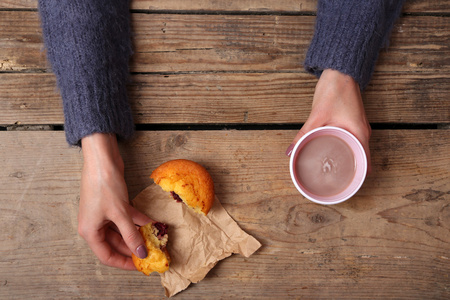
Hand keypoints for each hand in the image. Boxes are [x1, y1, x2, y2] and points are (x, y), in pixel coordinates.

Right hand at [78, 133, 152, 269]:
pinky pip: (126, 218)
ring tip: (154, 239)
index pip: (107, 255)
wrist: (102, 160)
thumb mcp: (120, 213)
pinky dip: (138, 220)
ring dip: (138, 234)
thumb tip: (141, 252)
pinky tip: (152, 223)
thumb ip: (131, 234)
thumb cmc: (104, 185)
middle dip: (133, 248)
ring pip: (122, 231)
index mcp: (90, 231)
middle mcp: (95, 225)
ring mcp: (104, 214)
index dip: (124, 262)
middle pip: (116, 244)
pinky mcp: (112, 204)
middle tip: (151, 252)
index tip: (140, 266)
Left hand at [286, 69, 371, 173]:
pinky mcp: (353, 123)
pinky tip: (333, 154)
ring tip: (335, 173)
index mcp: (360, 133)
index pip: (365, 164)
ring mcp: (359, 127)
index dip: (359, 178)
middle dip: (352, 172)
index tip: (349, 187)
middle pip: (362, 159)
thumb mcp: (317, 116)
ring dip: (349, 161)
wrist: (341, 71)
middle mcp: (363, 132)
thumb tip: (291, 151)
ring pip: (356, 150)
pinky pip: (351, 141)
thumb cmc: (335, 90)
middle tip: (338, 183)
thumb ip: (303, 134)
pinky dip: (345, 150)